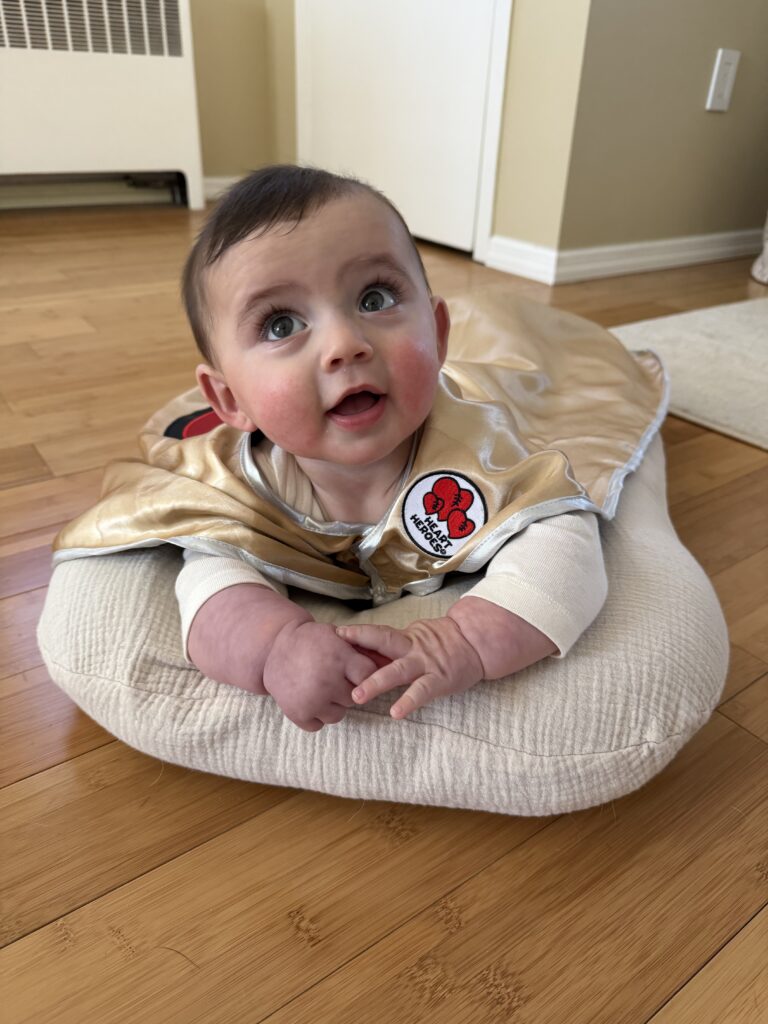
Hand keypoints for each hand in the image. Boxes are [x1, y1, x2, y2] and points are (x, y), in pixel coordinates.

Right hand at [263, 620, 376, 731]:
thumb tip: (389, 662)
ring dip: (332, 704)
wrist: (273, 647)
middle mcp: (327, 681)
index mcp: (340, 658)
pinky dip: (315, 715)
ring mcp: (312, 700)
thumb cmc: (312, 641)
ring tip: (319, 687)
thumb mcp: (337, 636)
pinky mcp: (298, 714)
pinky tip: (309, 699)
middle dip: (347, 689)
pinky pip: (318, 725)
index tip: (353, 671)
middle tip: (331, 677)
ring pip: (338, 714)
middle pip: (355, 698)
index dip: (363, 675)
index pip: (369, 676)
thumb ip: (361, 650)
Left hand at [335, 618, 483, 718]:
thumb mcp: (417, 637)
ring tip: (357, 697)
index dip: (356, 633)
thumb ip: (394, 646)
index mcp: (405, 638)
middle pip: (382, 643)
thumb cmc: (444, 641)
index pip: (377, 634)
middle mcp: (412, 648)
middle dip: (359, 648)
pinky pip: (421, 692)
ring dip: (375, 683)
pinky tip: (396, 713)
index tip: (334, 633)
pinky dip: (408, 702)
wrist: (476, 642)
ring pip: (396, 671)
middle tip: (335, 658)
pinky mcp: (439, 680)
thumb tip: (363, 652)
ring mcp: (425, 663)